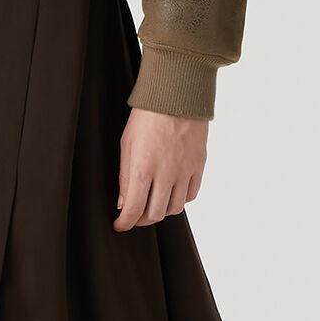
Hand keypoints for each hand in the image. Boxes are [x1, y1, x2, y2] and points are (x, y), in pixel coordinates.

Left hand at [115, 106, 207, 228]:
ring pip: (175, 208)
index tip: (120, 225)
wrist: (177, 95)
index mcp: (144, 168)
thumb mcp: (127, 144)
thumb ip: (125, 176)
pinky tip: (171, 193)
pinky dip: (180, 200)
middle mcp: (166, 174)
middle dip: (141, 220)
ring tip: (152, 204)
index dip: (125, 223)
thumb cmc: (147, 116)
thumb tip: (124, 203)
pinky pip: (191, 194)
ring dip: (161, 211)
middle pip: (155, 214)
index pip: (134, 210)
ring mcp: (185, 171)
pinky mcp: (198, 165)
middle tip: (134, 215)